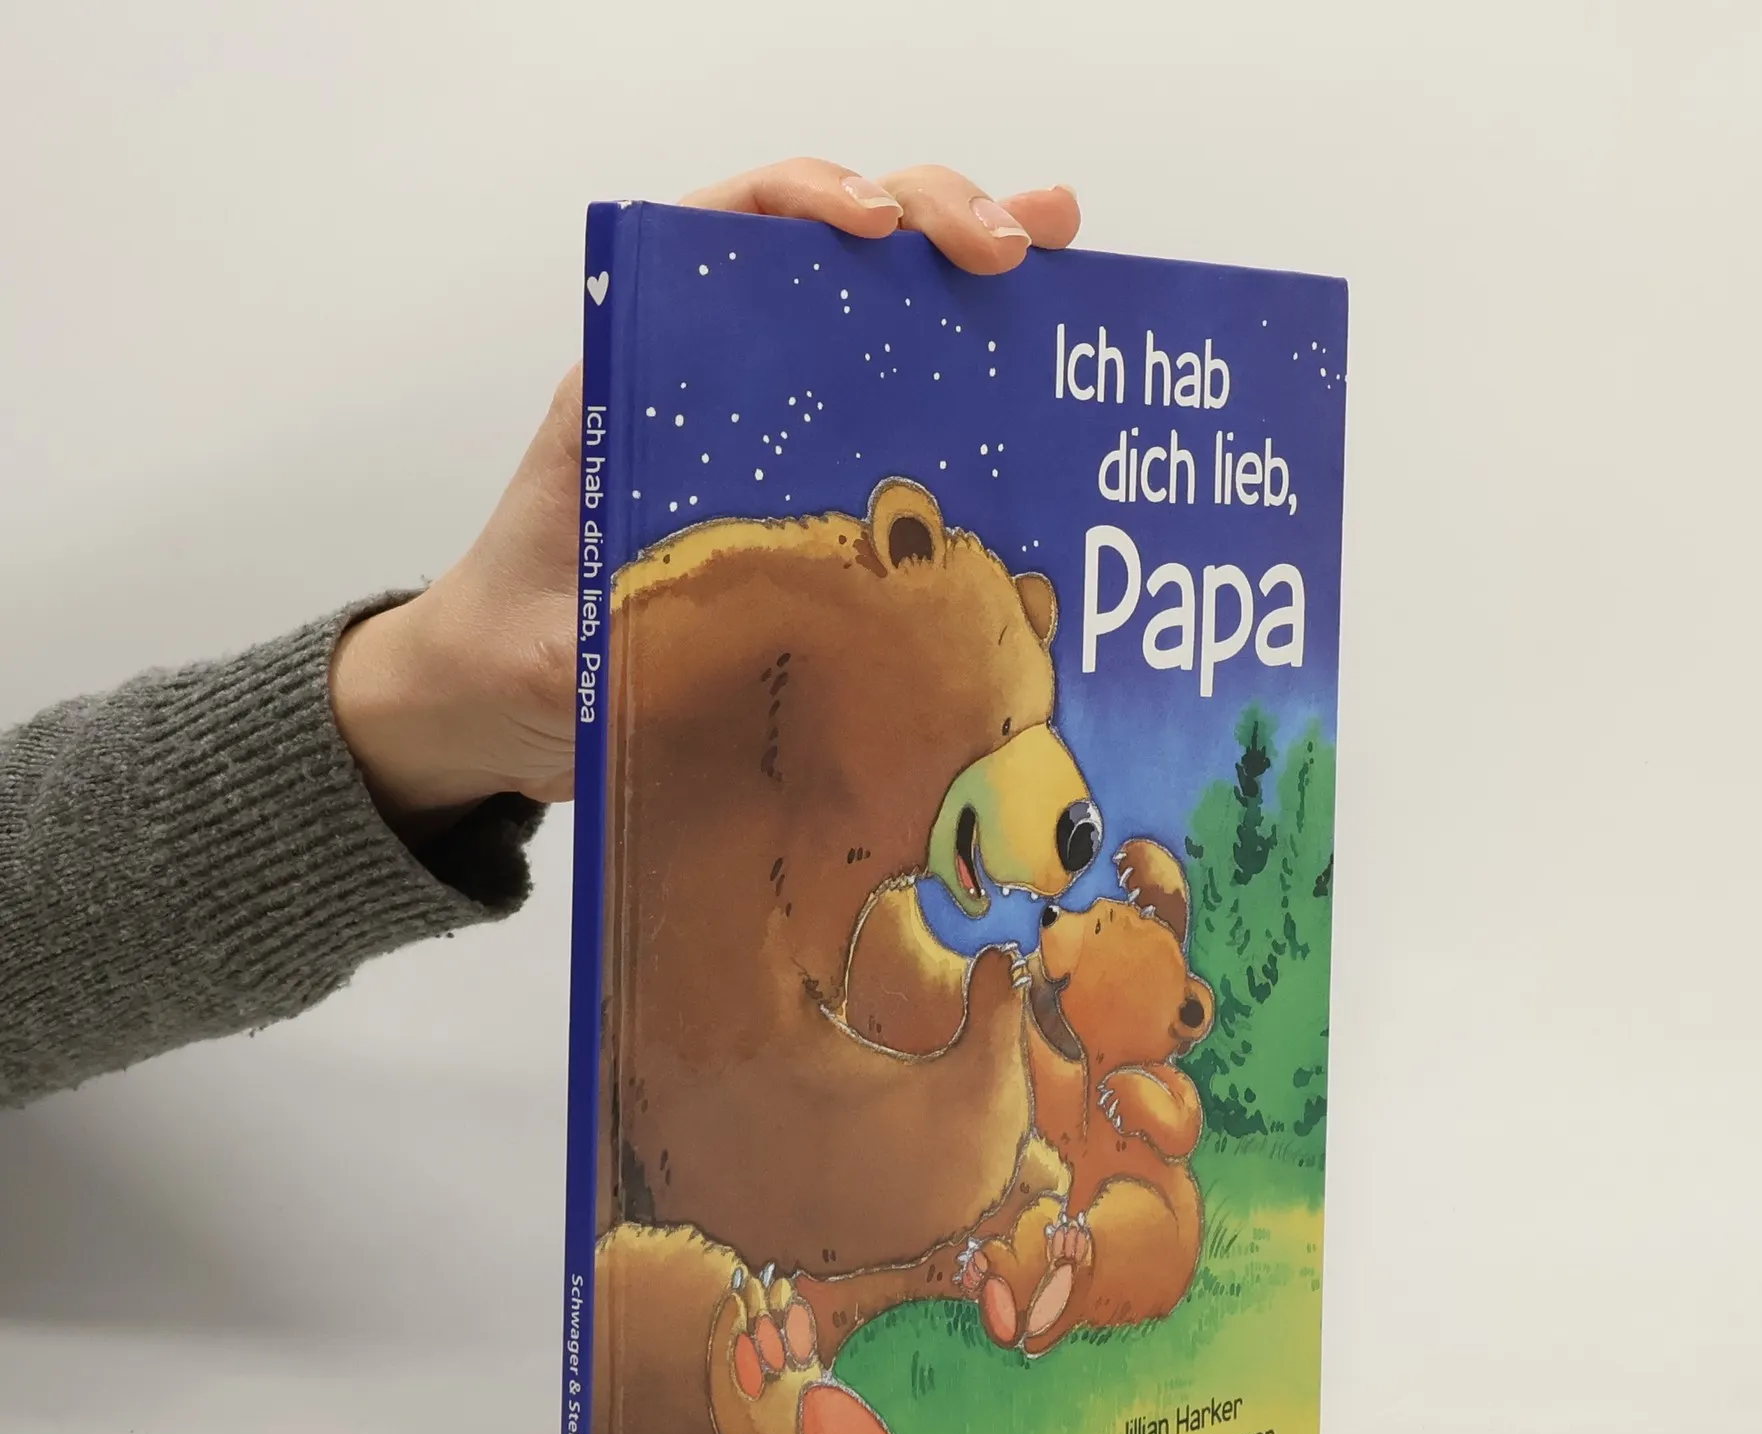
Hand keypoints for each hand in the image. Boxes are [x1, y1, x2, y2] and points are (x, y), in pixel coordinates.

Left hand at [330, 160, 1081, 832]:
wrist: (499, 700)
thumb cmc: (507, 653)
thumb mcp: (553, 655)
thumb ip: (604, 650)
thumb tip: (683, 654)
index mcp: (632, 382)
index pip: (719, 232)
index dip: (803, 203)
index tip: (878, 229)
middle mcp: (702, 384)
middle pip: (823, 254)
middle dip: (927, 223)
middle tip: (1020, 247)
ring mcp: (761, 435)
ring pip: (872, 321)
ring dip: (967, 282)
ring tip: (1061, 263)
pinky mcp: (798, 493)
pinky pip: (890, 420)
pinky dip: (965, 391)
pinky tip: (1036, 390)